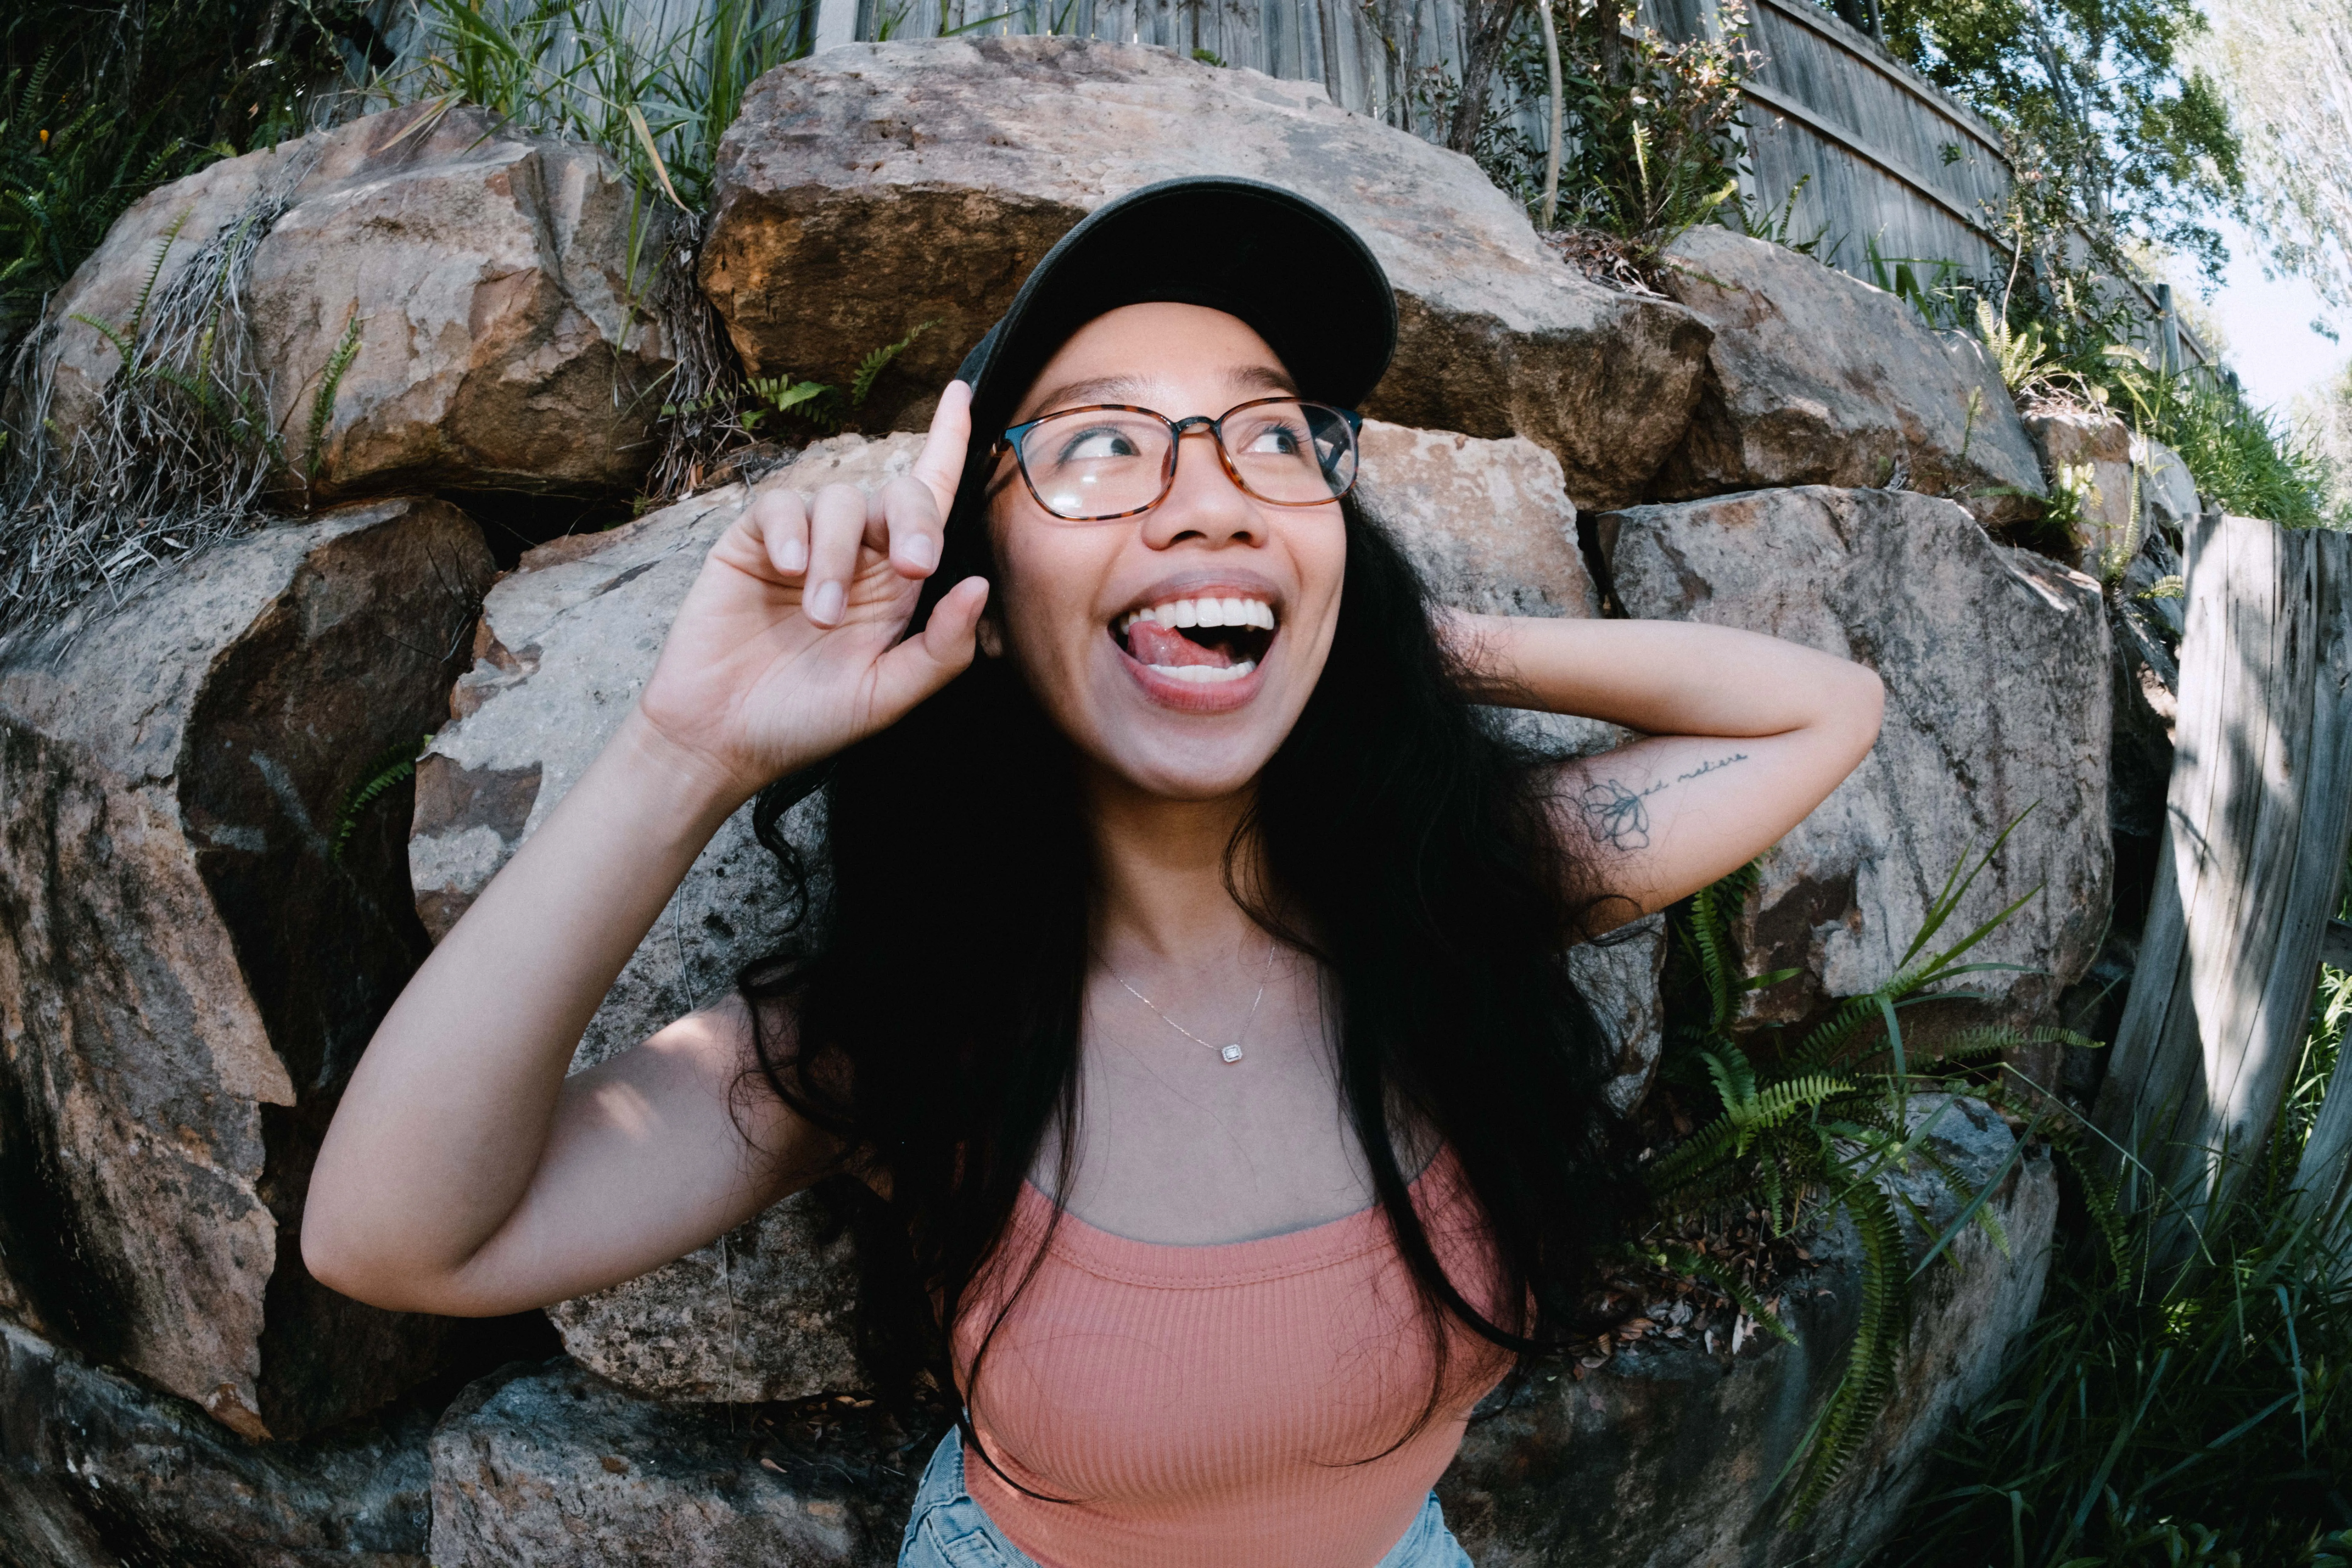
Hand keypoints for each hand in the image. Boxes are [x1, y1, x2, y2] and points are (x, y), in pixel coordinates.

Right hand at [634, 381, 989, 802]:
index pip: (929, 501)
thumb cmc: (807, 720)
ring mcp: (802, 544)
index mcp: (897, 585)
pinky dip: (791, 533)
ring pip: (838, 499)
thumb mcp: (886, 696)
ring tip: (819, 616)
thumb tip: (978, 585)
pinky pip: (781, 506)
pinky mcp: (752, 542)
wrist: (722, 737)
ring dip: (837, 556)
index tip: (963, 395)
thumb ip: (940, 649)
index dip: (947, 444)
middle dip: (913, 521)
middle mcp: (856, 554)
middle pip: (898, 493)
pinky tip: (787, 571)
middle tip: (914, 569)